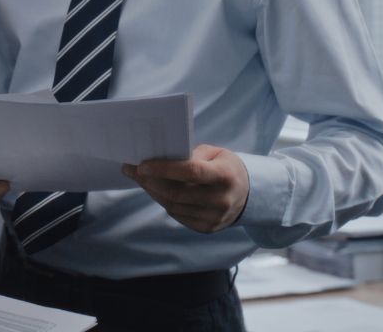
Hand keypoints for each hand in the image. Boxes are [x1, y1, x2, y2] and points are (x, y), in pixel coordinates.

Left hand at [122, 144, 249, 233]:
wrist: (248, 194)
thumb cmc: (225, 167)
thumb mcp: (215, 153)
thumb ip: (190, 155)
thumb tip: (158, 158)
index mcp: (224, 176)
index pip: (190, 172)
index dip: (164, 169)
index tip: (142, 165)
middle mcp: (221, 199)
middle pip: (177, 193)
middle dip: (150, 181)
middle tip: (133, 171)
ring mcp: (215, 217)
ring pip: (174, 206)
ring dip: (153, 192)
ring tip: (142, 179)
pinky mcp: (208, 228)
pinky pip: (178, 216)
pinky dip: (164, 202)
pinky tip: (157, 191)